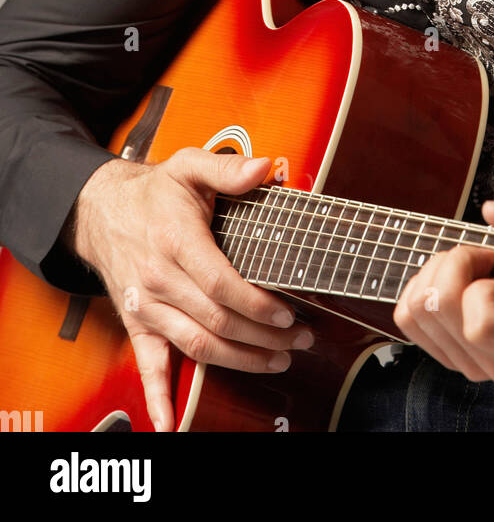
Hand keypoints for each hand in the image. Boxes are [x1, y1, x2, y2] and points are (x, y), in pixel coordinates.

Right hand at [68, 150, 312, 431]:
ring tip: (277, 360)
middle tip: (298, 339)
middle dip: (263, 336)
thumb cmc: (154, 192)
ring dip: (239, 360)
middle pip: (217, 321)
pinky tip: (171, 421)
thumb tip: (264, 169)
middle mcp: (159, 279)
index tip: (287, 313)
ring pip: (197, 345)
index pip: (222, 284)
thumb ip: (228, 168)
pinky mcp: (137, 324)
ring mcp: (147, 306)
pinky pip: (148, 365)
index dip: (258, 305)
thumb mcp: (190, 167)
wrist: (101, 210)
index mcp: (177, 242)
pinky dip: (158, 397)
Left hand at [392, 197, 493, 386]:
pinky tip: (451, 281)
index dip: (481, 289)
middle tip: (481, 257)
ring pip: (415, 313)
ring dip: (436, 274)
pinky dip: (419, 288)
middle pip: (438, 309)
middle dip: (453, 265)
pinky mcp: (448, 356)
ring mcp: (470, 365)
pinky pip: (406, 320)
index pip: (480, 329)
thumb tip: (493, 213)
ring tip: (468, 268)